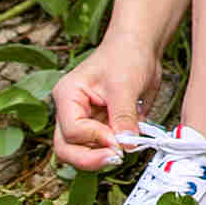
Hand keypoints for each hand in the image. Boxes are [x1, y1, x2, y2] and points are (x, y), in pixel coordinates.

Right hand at [52, 25, 161, 172]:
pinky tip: (127, 143)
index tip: (118, 141)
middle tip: (116, 157)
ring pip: (80, 153)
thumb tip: (127, 144)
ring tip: (123, 150)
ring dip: (100, 157)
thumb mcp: (125, 85)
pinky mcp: (98, 127)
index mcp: (67, 95)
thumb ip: (124, 117)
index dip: (95, 139)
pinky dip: (111, 150)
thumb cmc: (126, 55)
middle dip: (89, 158)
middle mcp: (70, 111)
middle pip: (66, 148)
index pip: (72, 130)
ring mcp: (83, 121)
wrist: (139, 46)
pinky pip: (98, 148)